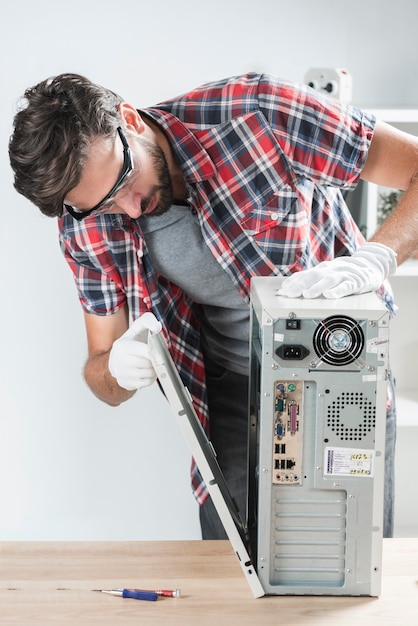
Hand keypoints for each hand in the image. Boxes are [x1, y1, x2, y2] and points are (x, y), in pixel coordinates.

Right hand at [108, 313, 161, 390]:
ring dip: (155, 370)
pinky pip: (145, 383)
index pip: (145, 351)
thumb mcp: (136, 328)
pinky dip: (151, 378)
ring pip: (148, 374)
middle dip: (155, 361)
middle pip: (148, 364)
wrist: (115, 360)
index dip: (155, 351)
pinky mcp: (124, 383)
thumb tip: (156, 327)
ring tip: (153, 364)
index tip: (158, 351)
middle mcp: (119, 361)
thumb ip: (148, 321)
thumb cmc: (130, 343)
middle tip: (156, 358)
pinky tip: (148, 372)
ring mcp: (120, 374)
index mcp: (122, 346)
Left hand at [277, 242, 396, 298]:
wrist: (369, 267)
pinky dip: (337, 291)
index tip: (283, 291)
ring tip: (307, 295)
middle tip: (290, 294)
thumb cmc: (342, 274)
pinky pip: (346, 286)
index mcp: (321, 269)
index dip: (293, 282)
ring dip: (316, 287)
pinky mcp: (355, 281)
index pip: (304, 274)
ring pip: (328, 280)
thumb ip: (308, 281)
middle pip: (313, 276)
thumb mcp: (325, 275)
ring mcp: (343, 274)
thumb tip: (286, 289)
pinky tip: (330, 296)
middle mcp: (330, 269)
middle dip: (300, 285)